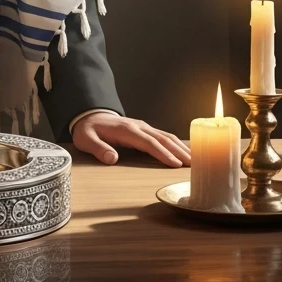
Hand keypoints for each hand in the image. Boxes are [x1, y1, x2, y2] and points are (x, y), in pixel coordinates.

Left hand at [72, 112, 191, 166]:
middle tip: (194, 165)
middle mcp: (138, 127)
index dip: (163, 153)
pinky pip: (164, 136)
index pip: (148, 143)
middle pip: (163, 139)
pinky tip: (185, 151)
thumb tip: (111, 159)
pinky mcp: (145, 129)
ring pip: (166, 136)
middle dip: (179, 151)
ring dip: (181, 147)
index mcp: (126, 130)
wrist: (89, 116)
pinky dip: (176, 143)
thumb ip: (98, 149)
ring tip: (195, 160)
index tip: (175, 164)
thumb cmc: (88, 131)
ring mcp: (143, 127)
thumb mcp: (86, 140)